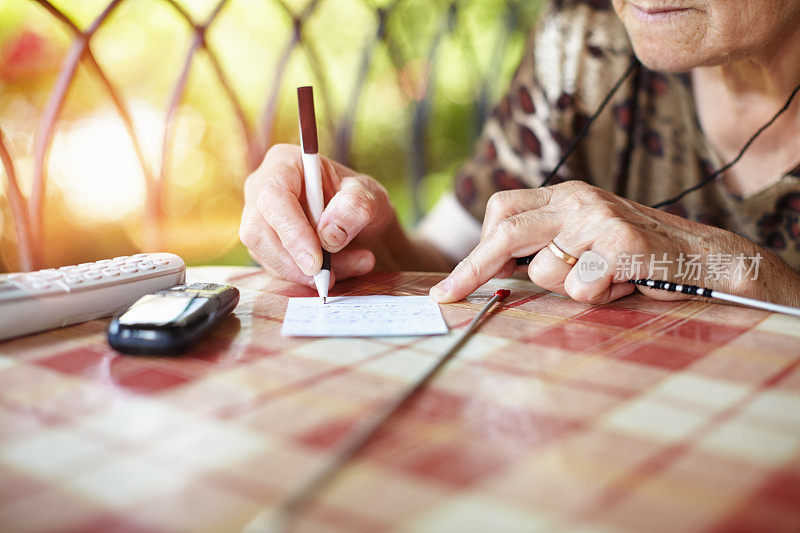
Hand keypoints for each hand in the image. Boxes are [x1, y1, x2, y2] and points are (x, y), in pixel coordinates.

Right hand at [239, 144, 396, 286]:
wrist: (359, 220)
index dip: (292, 232)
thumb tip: (328, 235)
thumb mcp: (370, 196)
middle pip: (257, 231)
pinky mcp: (264, 245)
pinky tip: (342, 269)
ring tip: (354, 264)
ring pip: (265, 255)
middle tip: (328, 278)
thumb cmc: (359, 200)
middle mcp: (261, 188)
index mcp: (284, 163)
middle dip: (292, 262)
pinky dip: (308, 278)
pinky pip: (277, 269)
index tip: (316, 262)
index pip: (274, 198)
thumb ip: (355, 207)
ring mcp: (259, 218)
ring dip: (307, 273)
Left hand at [429, 181, 777, 303]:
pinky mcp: (623, 244)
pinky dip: (596, 296)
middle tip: (448, 297)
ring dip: (565, 290)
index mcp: (565, 196)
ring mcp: (600, 219)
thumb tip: (492, 273)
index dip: (473, 249)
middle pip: (505, 231)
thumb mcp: (587, 239)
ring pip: (543, 271)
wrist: (707, 258)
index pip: (502, 210)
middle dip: (473, 268)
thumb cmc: (638, 257)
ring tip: (602, 281)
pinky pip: (580, 287)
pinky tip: (623, 284)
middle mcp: (579, 200)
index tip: (451, 284)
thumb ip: (547, 245)